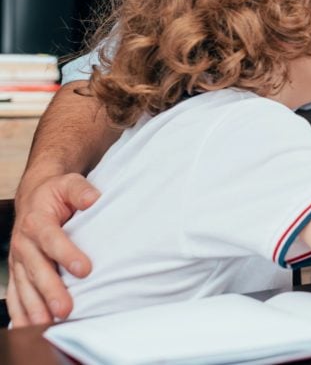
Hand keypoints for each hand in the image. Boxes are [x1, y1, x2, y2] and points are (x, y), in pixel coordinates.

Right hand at [7, 174, 99, 325]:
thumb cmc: (56, 193)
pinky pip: (15, 294)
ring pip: (24, 287)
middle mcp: (24, 243)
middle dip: (50, 291)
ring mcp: (18, 260)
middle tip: (66, 309)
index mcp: (37, 221)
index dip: (67, 254)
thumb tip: (94, 199)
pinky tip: (27, 327)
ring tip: (47, 324)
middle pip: (38, 270)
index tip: (85, 269)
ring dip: (34, 307)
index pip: (52, 240)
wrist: (34, 197)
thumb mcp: (70, 183)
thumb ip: (81, 190)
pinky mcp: (17, 271)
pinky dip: (20, 311)